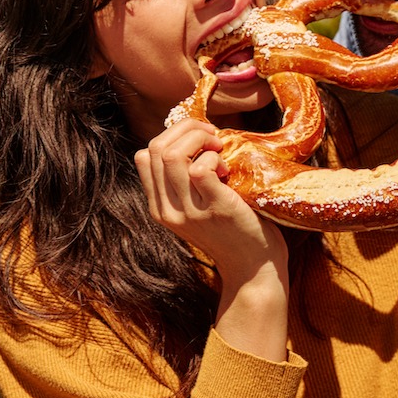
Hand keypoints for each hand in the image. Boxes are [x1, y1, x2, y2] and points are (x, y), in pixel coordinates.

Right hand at [136, 119, 288, 359]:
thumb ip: (183, 184)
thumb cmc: (231, 231)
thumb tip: (188, 139)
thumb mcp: (195, 209)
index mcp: (159, 208)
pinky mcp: (215, 209)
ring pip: (172, 155)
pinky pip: (200, 168)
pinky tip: (227, 170)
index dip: (171, 137)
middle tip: (212, 138)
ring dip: (199, 140)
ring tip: (219, 149)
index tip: (197, 142)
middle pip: (156, 149)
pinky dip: (214, 158)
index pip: (144, 156)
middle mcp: (167, 211)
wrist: (253, 268)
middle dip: (186, 129)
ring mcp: (189, 212)